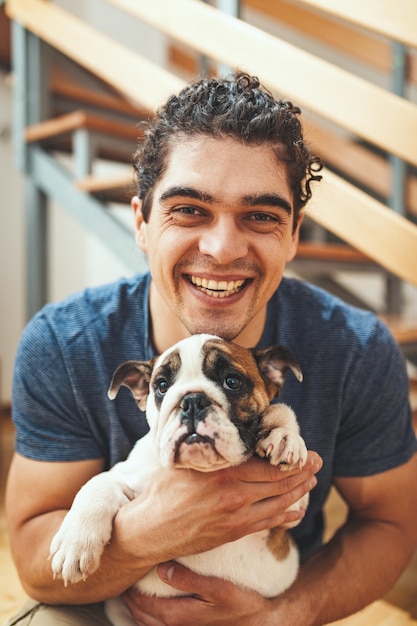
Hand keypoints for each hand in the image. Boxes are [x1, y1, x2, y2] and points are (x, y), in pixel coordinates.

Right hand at [117, 451, 321, 564]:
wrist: (151, 531)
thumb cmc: (162, 492)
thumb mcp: (184, 462)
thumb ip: (207, 450)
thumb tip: (218, 433)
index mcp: (224, 474)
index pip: (268, 466)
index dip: (291, 460)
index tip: (305, 451)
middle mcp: (235, 495)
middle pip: (279, 483)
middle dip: (302, 472)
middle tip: (318, 462)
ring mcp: (236, 517)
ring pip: (278, 503)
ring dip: (298, 492)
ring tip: (312, 482)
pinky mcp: (234, 533)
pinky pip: (267, 523)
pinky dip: (285, 515)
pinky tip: (296, 510)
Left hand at [122, 562, 273, 625]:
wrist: (260, 625)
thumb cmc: (241, 604)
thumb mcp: (218, 588)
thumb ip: (189, 579)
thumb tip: (162, 569)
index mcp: (178, 617)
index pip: (142, 603)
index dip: (130, 587)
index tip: (126, 568)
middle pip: (139, 615)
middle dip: (128, 598)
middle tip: (123, 577)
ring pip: (146, 624)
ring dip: (135, 609)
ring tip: (130, 590)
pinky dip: (147, 618)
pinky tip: (149, 606)